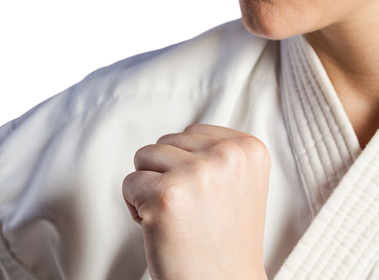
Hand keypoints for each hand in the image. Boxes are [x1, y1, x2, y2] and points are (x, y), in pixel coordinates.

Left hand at [123, 123, 270, 279]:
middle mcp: (227, 156)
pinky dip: (136, 209)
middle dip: (167, 176)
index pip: (191, 132)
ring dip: (150, 189)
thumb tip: (182, 136)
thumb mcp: (240, 185)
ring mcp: (197, 173)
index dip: (187, 167)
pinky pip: (129, 184)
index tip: (206, 199)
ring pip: (144, 157)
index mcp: (249, 150)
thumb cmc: (224, 246)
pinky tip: (162, 230)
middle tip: (191, 215)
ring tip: (177, 220)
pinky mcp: (166, 194)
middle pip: (165, 143)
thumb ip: (216, 154)